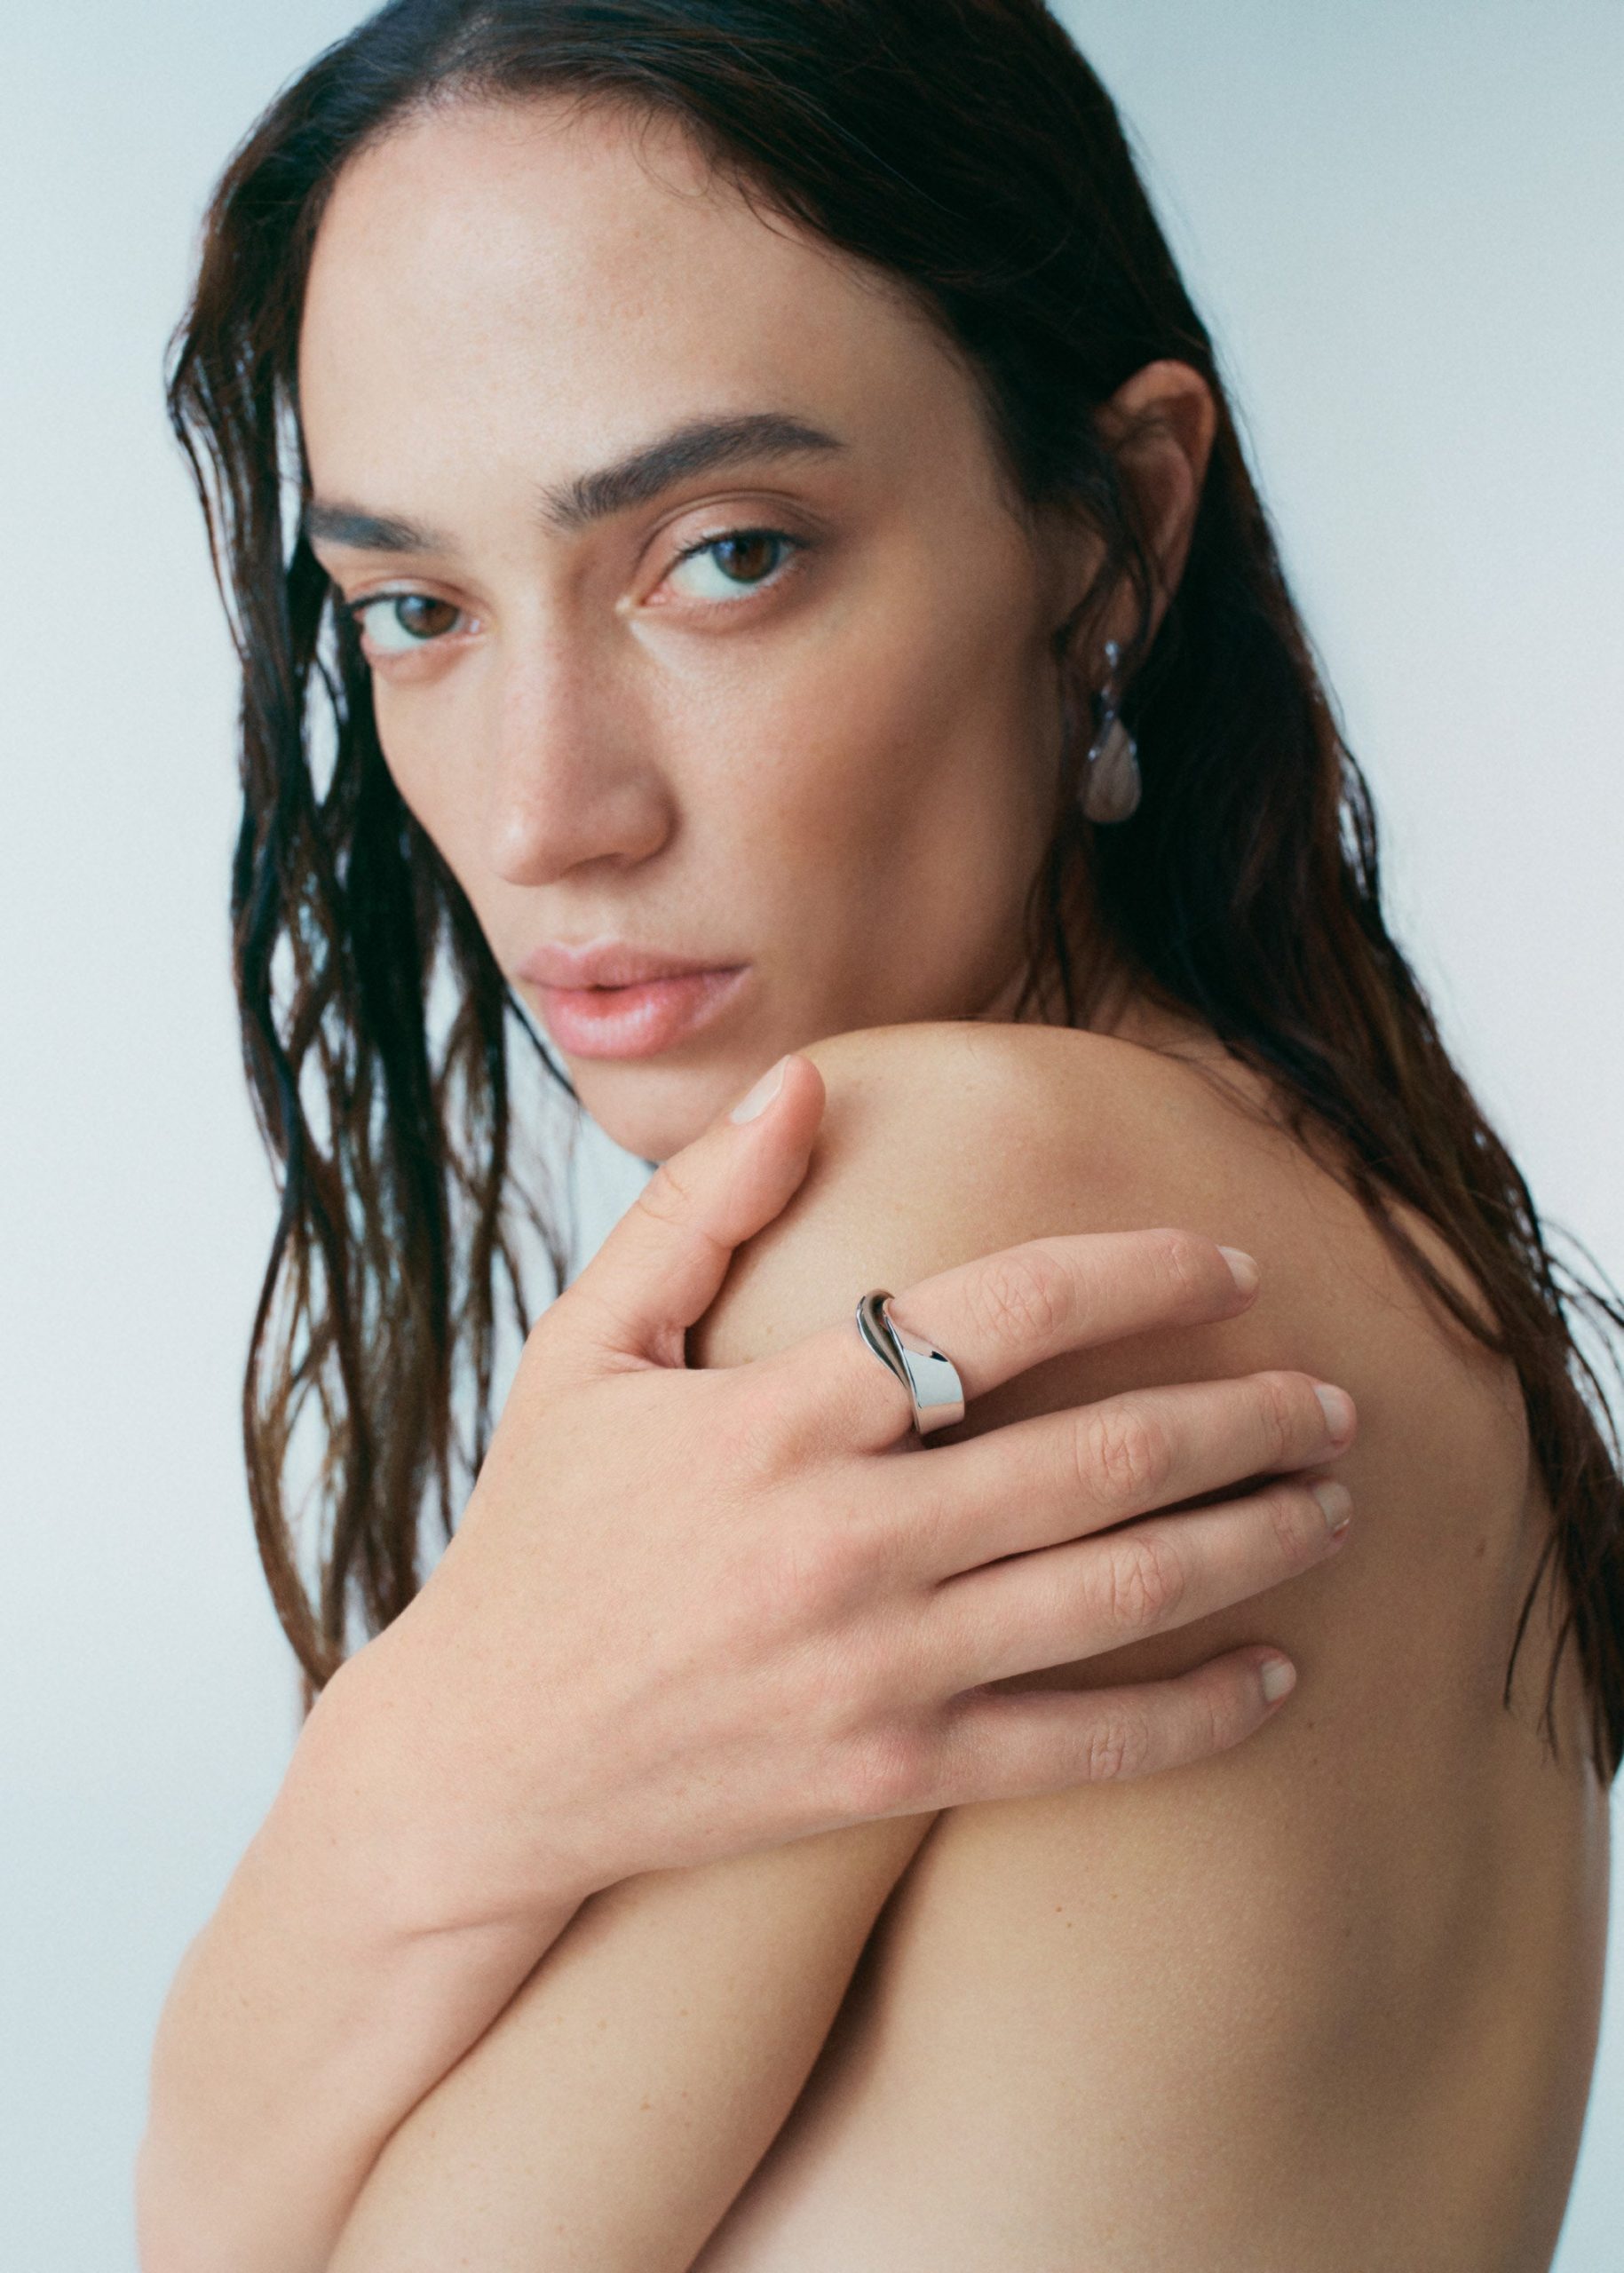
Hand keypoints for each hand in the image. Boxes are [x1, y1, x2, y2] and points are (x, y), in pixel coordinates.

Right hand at [328, 1054, 1355, 1933]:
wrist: (486, 1760)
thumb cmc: (537, 1535)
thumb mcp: (585, 1350)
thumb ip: (696, 1210)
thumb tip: (805, 1081)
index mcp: (777, 1416)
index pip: (1003, 1310)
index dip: (1139, 1273)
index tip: (1228, 1263)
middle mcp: (845, 1538)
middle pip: (1102, 1457)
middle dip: (1247, 1418)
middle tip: (1333, 1396)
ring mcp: (878, 1667)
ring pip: (1119, 1595)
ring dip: (1253, 1541)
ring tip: (1333, 1501)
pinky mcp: (892, 1771)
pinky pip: (1081, 1748)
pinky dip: (1195, 1714)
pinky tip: (1273, 1676)